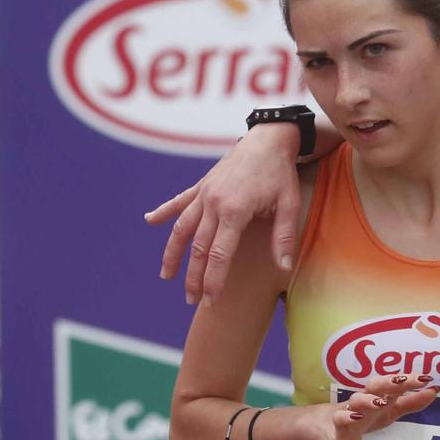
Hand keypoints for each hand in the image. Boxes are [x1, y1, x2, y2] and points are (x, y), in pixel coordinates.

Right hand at [145, 124, 300, 305]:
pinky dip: (164, 212)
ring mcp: (204, 193)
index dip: (213, 280)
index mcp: (235, 210)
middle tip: (192, 300)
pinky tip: (149, 220)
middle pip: (197, 248)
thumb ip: (283, 237)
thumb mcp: (289, 204)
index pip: (219, 254)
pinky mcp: (202, 185)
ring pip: (182, 229)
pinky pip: (179, 202)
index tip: (210, 300)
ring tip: (165, 276)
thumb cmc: (281, 173)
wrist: (268, 139)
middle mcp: (213, 203)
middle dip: (193, 277)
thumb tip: (283, 267)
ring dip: (173, 254)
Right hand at [313, 374, 439, 439]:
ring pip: (357, 401)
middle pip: (375, 386)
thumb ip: (412, 402)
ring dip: (368, 400)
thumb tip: (435, 390)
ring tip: (380, 401)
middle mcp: (365, 400)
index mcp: (378, 395)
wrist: (328, 428)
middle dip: (389, 382)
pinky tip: (355, 417)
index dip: (409, 380)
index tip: (427, 378)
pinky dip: (347, 417)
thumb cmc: (364, 416)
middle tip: (403, 380)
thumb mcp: (390, 411)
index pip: (394, 384)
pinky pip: (340, 420)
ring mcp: (349, 412)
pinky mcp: (337, 427)